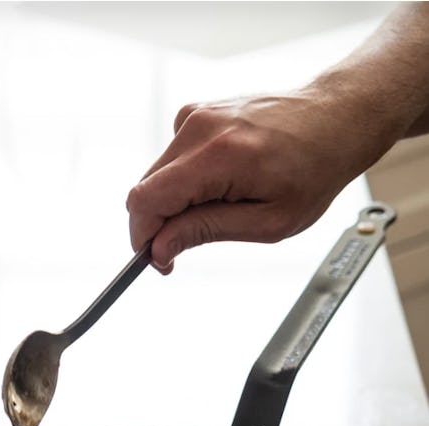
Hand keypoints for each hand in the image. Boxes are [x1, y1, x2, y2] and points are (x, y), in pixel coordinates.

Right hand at [126, 92, 372, 273]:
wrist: (336, 117)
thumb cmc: (314, 169)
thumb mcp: (268, 222)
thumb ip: (206, 231)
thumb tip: (160, 247)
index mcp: (218, 156)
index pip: (147, 200)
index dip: (142, 236)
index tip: (156, 258)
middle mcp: (200, 128)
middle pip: (145, 189)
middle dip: (158, 224)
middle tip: (186, 244)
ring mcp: (196, 115)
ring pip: (156, 176)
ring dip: (174, 202)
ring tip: (219, 205)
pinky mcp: (197, 112)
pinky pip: (171, 159)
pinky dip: (184, 180)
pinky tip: (220, 181)